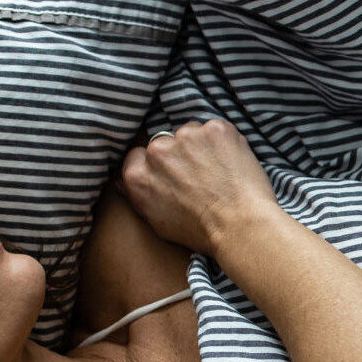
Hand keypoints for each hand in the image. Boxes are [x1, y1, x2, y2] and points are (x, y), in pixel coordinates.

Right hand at [118, 121, 280, 255]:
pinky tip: (232, 164)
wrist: (241, 226)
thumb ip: (138, 196)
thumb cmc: (202, 232)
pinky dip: (224, 143)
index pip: (137, 156)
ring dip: (201, 147)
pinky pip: (216, 130)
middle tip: (200, 176)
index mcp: (138, 174)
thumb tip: (121, 180)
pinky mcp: (214, 129)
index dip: (156, 166)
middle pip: (164, 142)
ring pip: (190, 133)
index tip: (171, 175)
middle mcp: (157, 151)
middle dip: (179, 156)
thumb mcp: (158, 223)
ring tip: (219, 172)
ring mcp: (187, 136)